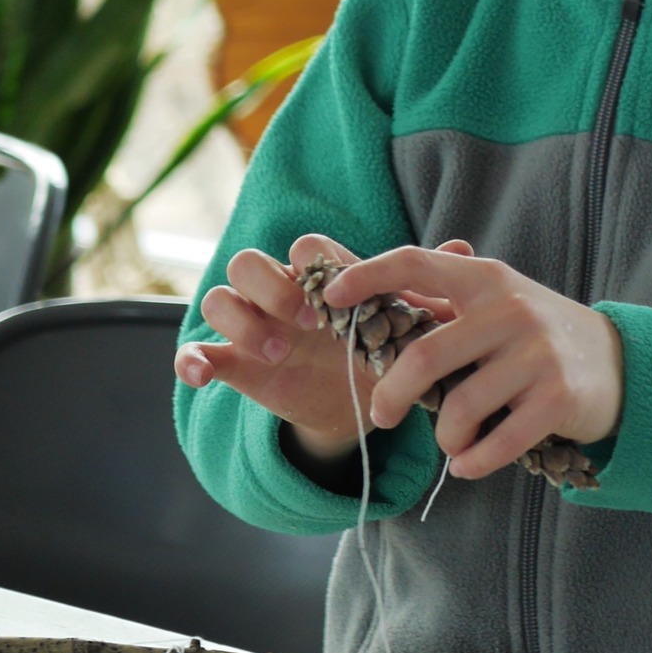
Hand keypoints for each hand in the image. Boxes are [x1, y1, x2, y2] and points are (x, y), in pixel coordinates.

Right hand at [174, 234, 468, 464]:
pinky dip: (189, 359)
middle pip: (247, 262)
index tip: (337, 296)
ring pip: (216, 300)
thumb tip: (462, 247)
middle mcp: (280, 295)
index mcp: (320, 279)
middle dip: (270, 287)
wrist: (359, 405)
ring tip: (278, 353)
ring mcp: (252, 328)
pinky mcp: (234, 365)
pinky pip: (192, 352)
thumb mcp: (406, 326)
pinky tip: (204, 375)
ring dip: (240, 321)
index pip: (302, 247)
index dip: (312, 262)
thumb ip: (427, 287)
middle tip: (307, 323)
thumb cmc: (381, 351)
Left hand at [323, 247, 623, 480]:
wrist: (619, 363)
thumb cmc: (536, 336)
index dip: (368, 276)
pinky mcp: (559, 399)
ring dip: (444, 437)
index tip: (331, 297)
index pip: (415, 263)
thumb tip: (369, 298)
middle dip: (391, 394)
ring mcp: (538, 355)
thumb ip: (442, 302)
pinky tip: (468, 464)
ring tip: (450, 444)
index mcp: (486, 280)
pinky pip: (498, 443)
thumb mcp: (496, 304)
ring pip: (459, 409)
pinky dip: (473, 462)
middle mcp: (511, 311)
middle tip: (381, 415)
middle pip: (425, 354)